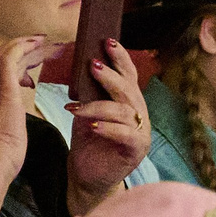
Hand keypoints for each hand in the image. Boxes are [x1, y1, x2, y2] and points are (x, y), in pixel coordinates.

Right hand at [0, 36, 36, 208]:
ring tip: (41, 40)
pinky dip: (22, 47)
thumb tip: (14, 117)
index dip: (10, 63)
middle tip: (39, 45)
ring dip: (22, 44)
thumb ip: (8, 120)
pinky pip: (9, 59)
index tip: (29, 62)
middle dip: (17, 48)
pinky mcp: (4, 89)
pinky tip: (37, 43)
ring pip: (2, 54)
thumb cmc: (3, 155)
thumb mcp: (6, 132)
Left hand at [64, 40, 151, 214]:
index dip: (121, 58)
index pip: (129, 76)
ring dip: (99, 106)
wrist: (88, 175)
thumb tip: (81, 65)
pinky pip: (125, 135)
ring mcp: (140, 133)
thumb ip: (90, 92)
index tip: (107, 41)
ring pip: (125, 111)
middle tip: (93, 65)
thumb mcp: (87, 111)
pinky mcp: (135, 151)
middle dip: (111, 76)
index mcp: (129, 103)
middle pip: (129, 90)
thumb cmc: (89, 143)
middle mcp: (139, 115)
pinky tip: (91, 126)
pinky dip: (108, 129)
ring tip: (75, 106)